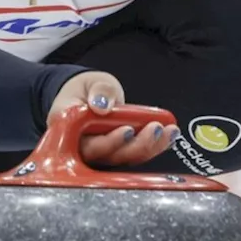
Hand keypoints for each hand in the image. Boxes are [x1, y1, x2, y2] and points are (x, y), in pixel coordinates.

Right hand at [47, 71, 178, 167]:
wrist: (88, 95)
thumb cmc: (86, 90)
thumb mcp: (91, 82)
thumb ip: (98, 90)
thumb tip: (102, 106)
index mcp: (70, 131)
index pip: (88, 144)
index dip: (110, 142)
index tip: (128, 130)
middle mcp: (85, 148)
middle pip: (111, 156)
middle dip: (137, 146)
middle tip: (155, 128)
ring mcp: (104, 153)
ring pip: (127, 158)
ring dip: (151, 146)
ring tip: (169, 131)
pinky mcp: (119, 152)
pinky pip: (137, 153)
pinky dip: (155, 145)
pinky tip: (170, 135)